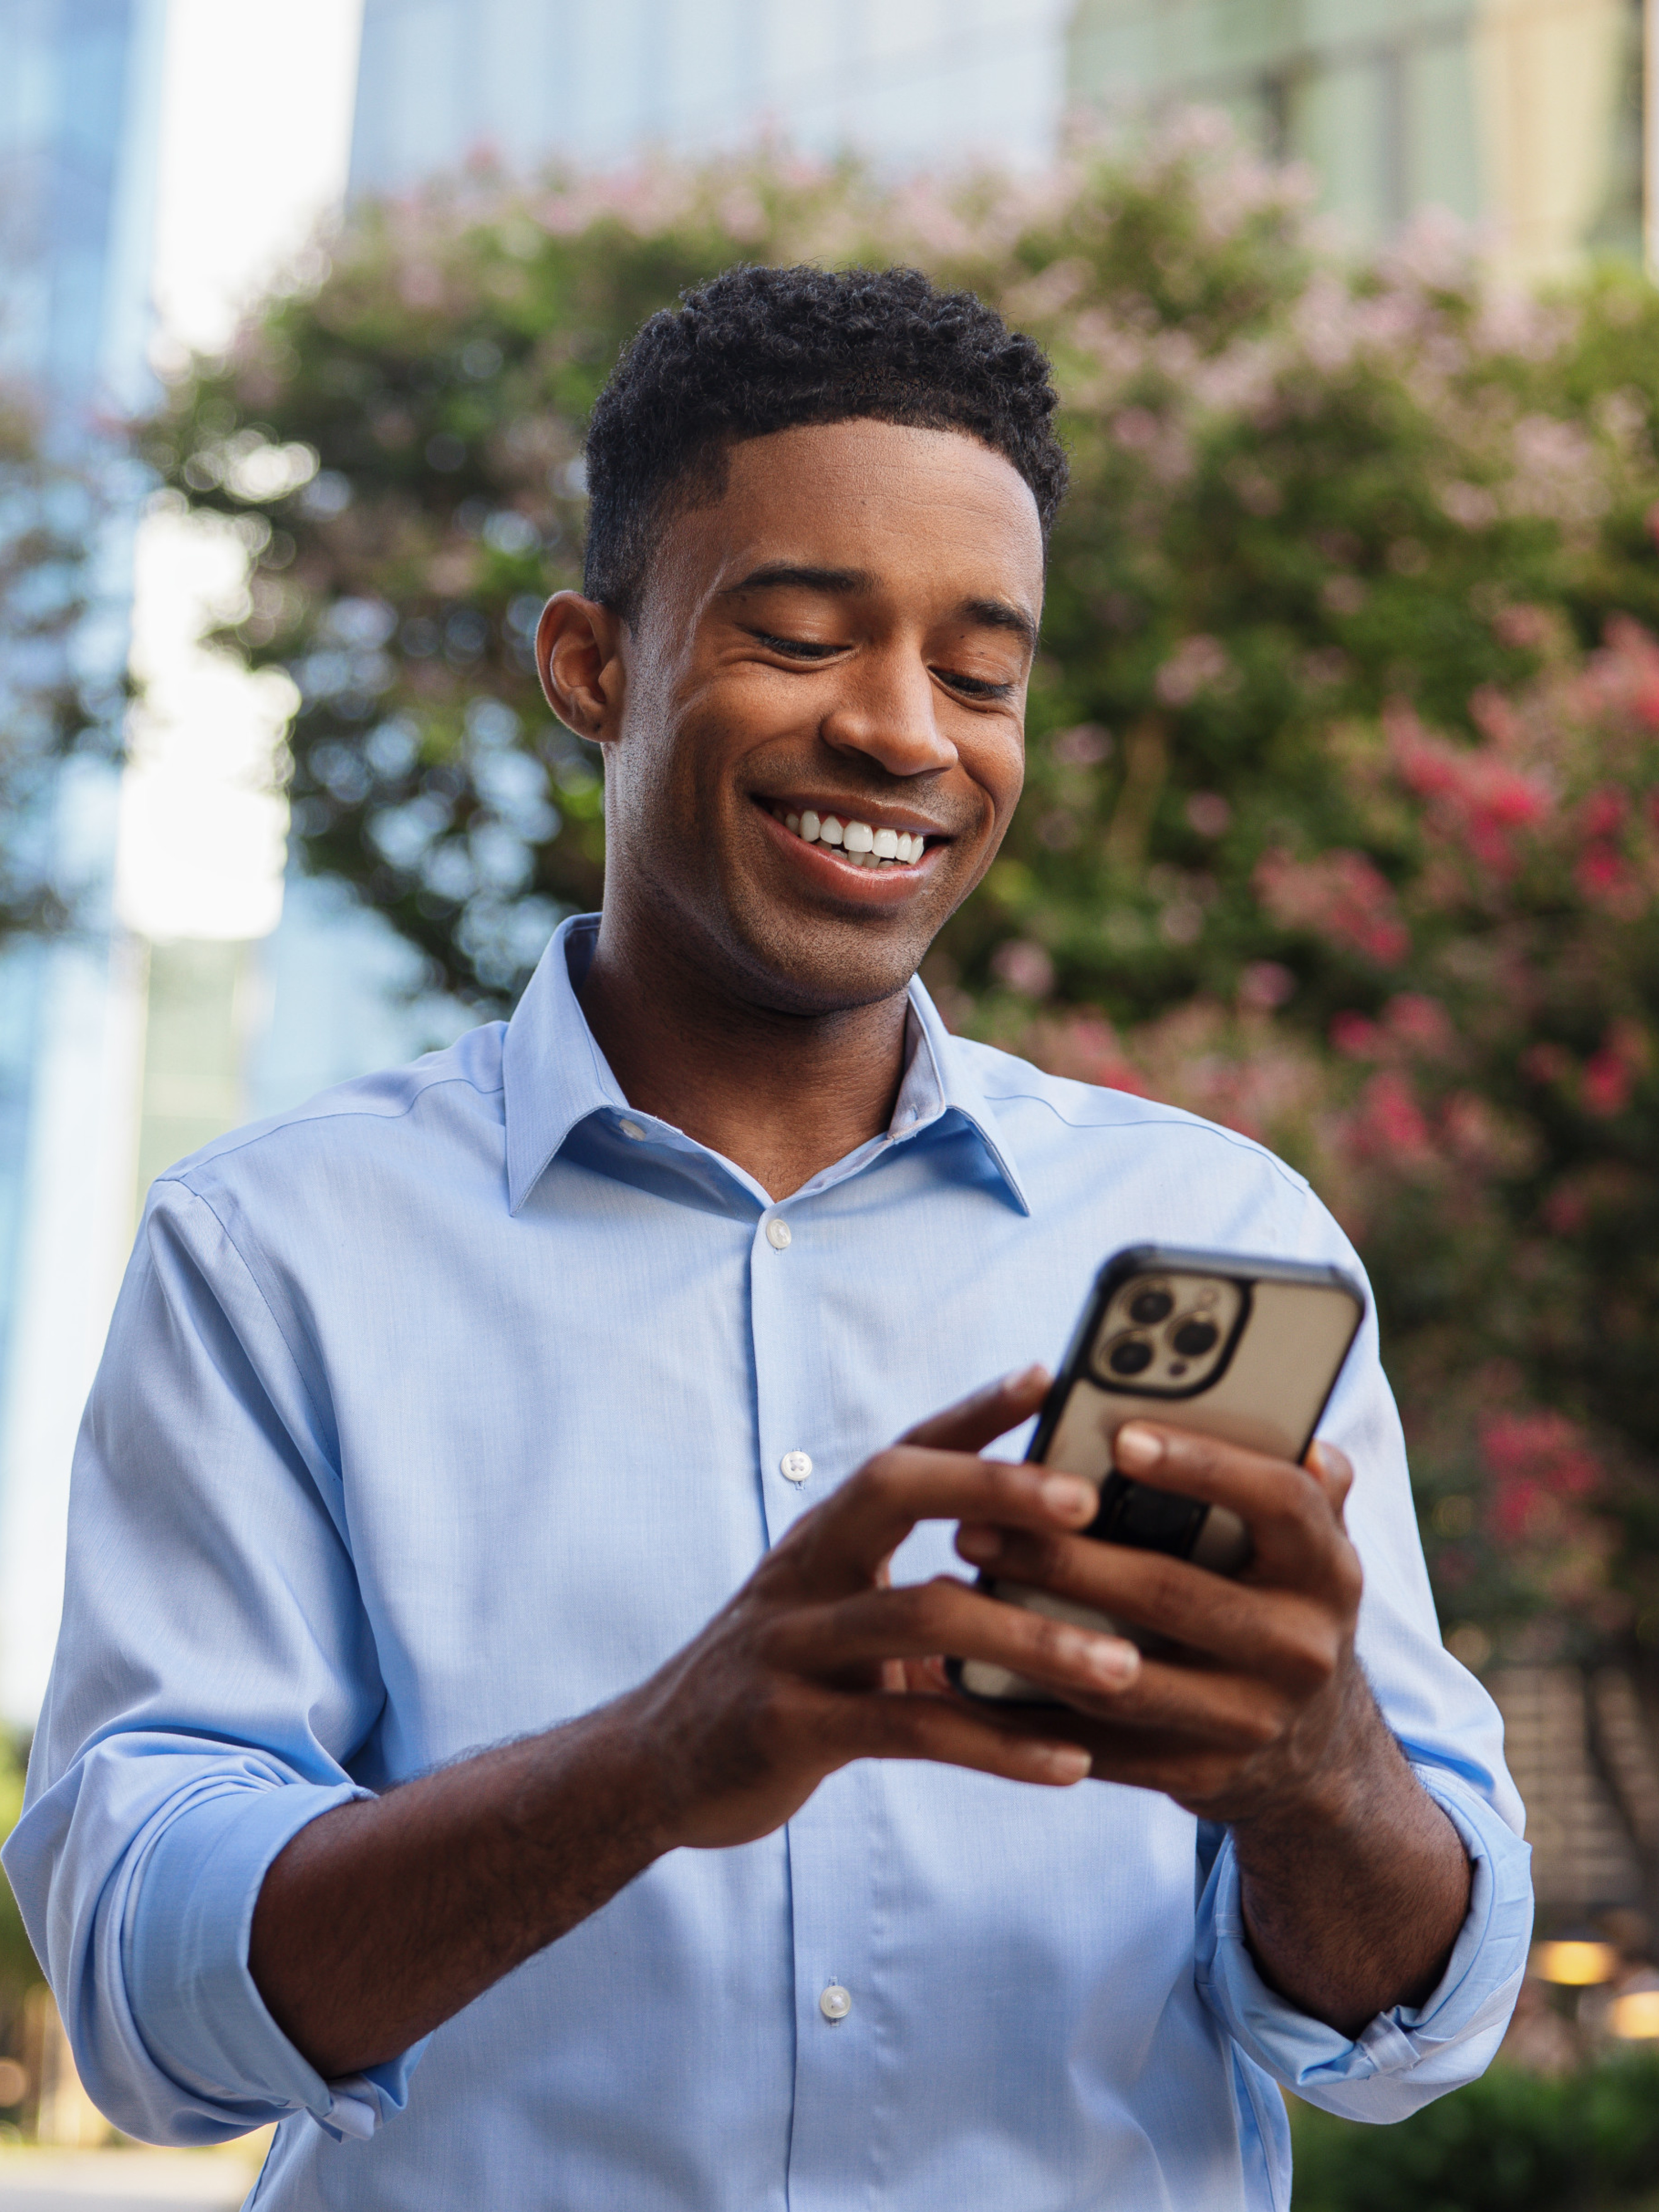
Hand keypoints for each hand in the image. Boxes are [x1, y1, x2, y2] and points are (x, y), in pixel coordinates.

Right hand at [619, 1367, 1149, 1852]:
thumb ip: (927, 1599)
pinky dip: (996, 1745)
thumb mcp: (841, 1618)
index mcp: (825, 1537)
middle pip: (893, 1491)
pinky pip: (908, 1727)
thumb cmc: (782, 1682)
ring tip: (1120, 1668)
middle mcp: (803, 1570)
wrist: (656, 1766)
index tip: (1049, 1373)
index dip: (973, 1412)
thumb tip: (1049, 1582)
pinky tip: (1069, 1765)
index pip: (905, 1452)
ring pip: (919, 1617)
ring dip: (1028, 1640)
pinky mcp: (788, 1726)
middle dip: (993, 1485)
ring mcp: (790, 1644)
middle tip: (1087, 1503)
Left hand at [952, 1420, 1471, 2029]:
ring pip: (1123, 1677)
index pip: (1277, 1502)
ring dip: (1030, 1637)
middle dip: (1065, 1559)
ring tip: (956, 1591)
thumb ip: (1298, 1486)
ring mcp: (1252, 1721)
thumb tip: (1302, 1432)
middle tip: (980, 1523)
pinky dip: (1028, 1713)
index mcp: (1327, 1569)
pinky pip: (1100, 1745)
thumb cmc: (1278, 1604)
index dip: (1203, 1465)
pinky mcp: (1201, 1776)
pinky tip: (966, 1675)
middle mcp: (1301, 1648)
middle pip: (1172, 1593)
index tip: (1122, 1436)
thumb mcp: (1307, 1546)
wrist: (1313, 1754)